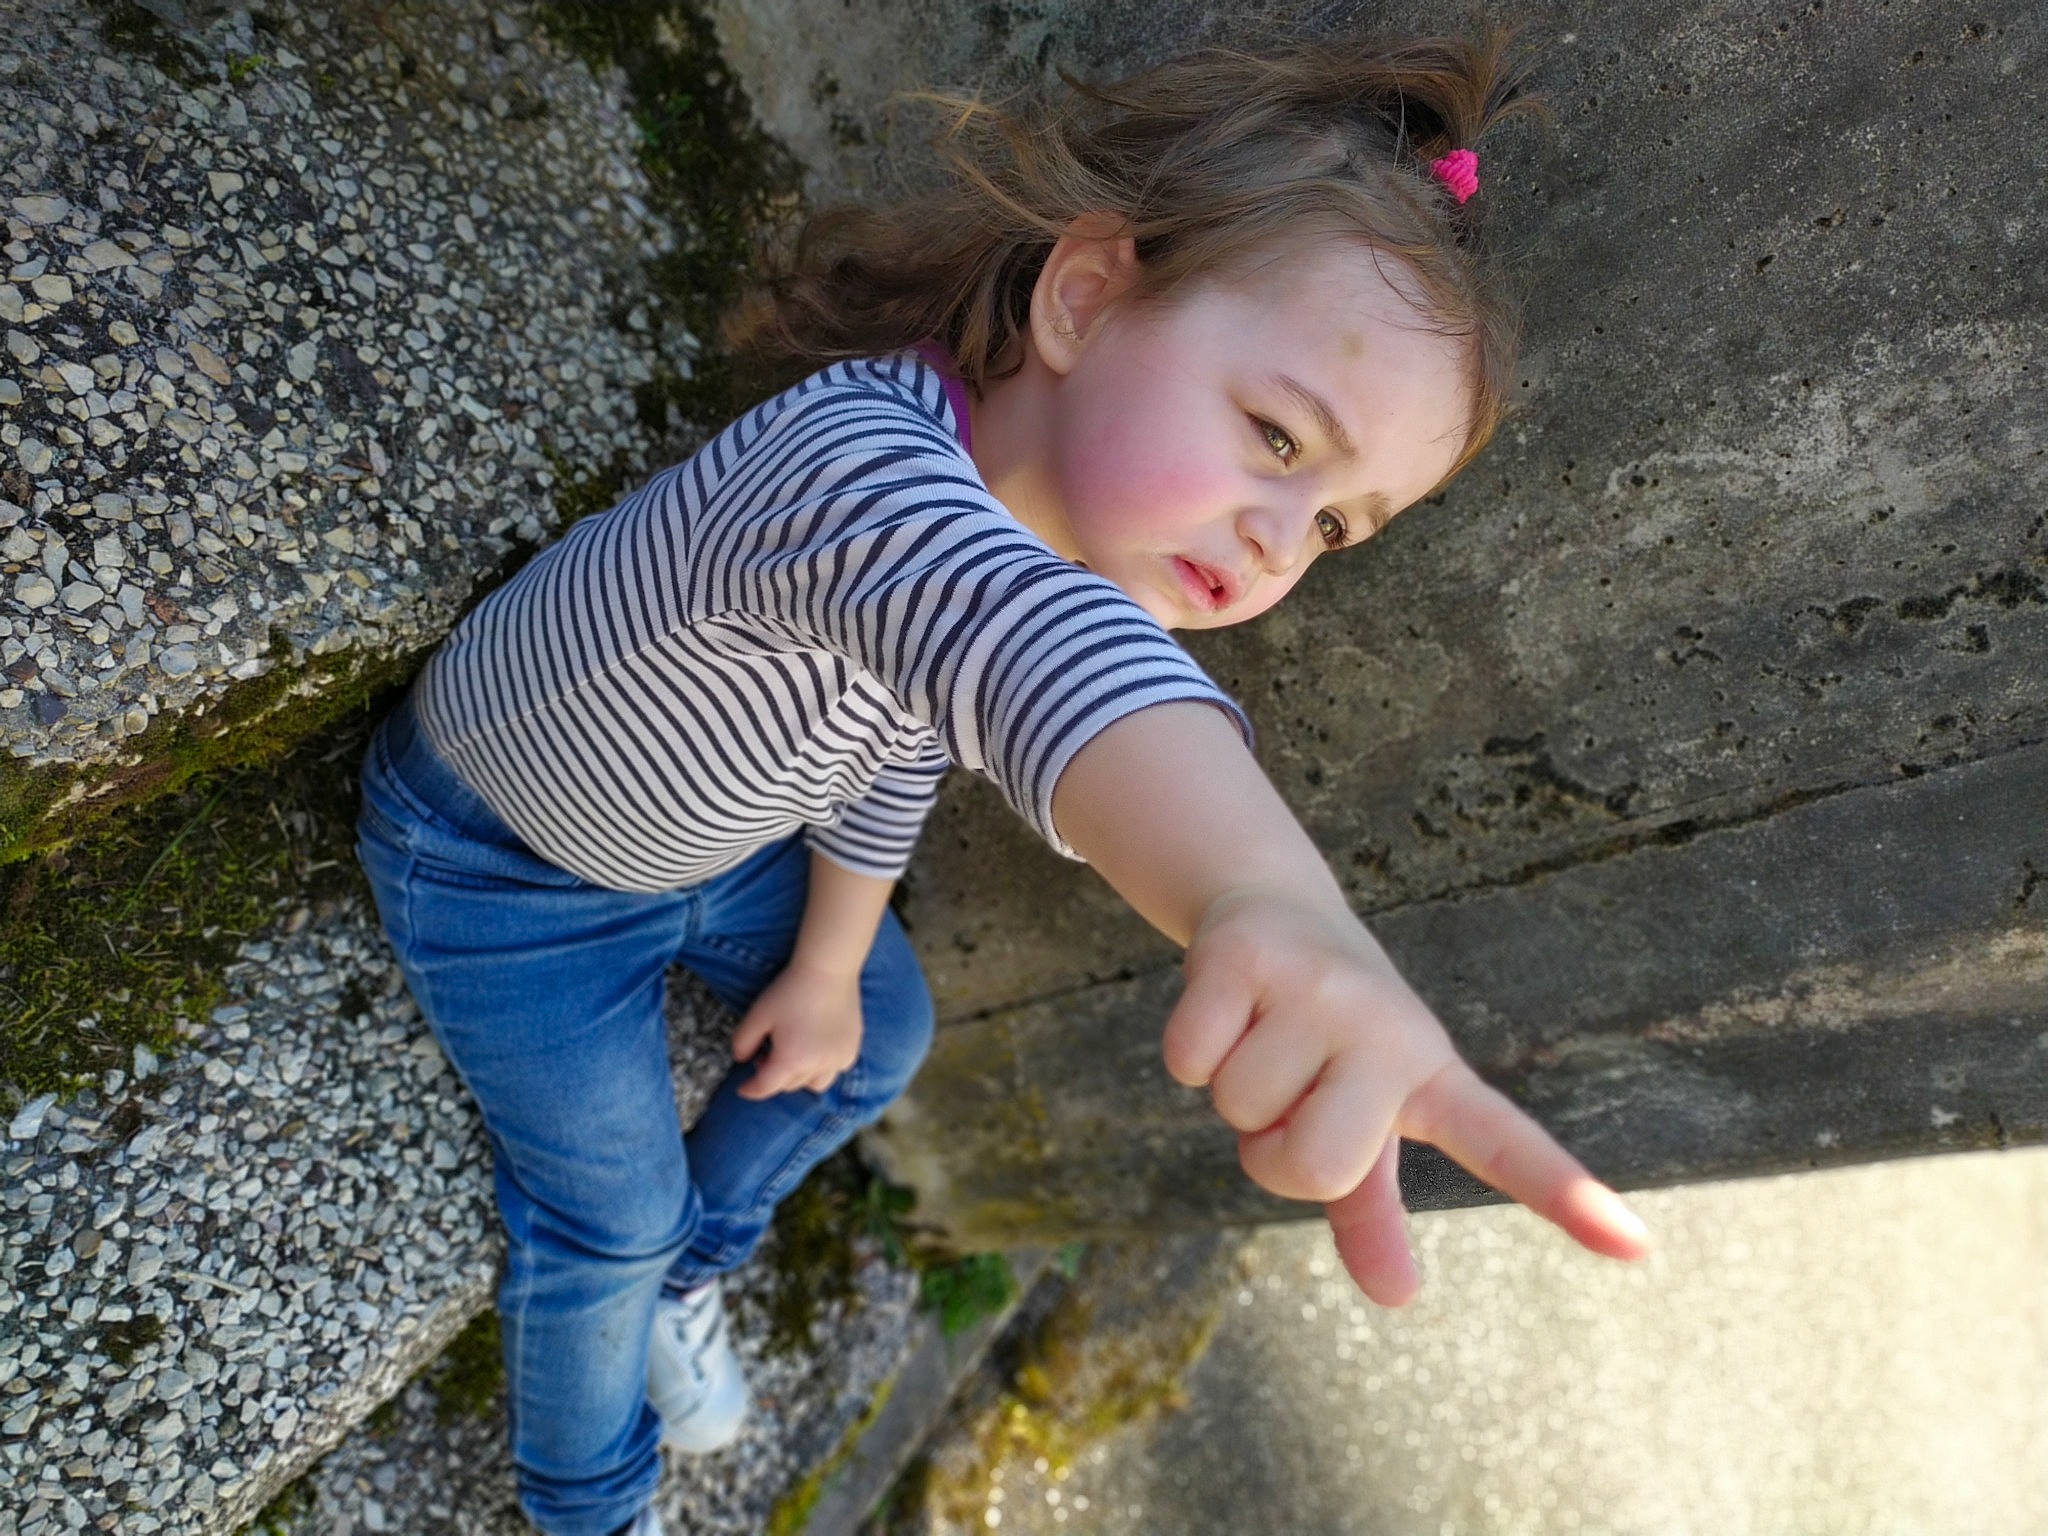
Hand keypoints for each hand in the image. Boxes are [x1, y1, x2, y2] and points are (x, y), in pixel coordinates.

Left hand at [731, 959, 864, 1098]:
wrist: (828, 970)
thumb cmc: (790, 991)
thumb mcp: (757, 1015)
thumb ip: (742, 1042)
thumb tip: (742, 1059)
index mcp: (791, 1061)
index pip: (766, 1087)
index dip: (751, 1090)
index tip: (742, 1089)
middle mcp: (817, 1066)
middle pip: (789, 1085)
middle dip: (773, 1076)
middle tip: (765, 1055)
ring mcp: (838, 1059)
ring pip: (814, 1084)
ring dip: (800, 1077)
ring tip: (793, 1056)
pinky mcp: (851, 1049)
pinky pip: (835, 1070)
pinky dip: (822, 1067)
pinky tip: (816, 1047)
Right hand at [1164, 888, 1650, 1306]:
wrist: (1271, 906)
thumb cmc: (1326, 1042)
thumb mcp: (1357, 1122)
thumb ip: (1373, 1214)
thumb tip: (1399, 1296)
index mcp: (1430, 1078)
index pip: (1503, 1145)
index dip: (1563, 1195)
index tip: (1638, 1247)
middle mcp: (1388, 1029)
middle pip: (1313, 1166)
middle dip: (1272, 1153)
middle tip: (1285, 1101)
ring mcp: (1320, 989)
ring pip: (1239, 1110)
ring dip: (1231, 1094)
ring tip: (1261, 1038)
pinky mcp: (1249, 957)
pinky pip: (1190, 1061)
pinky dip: (1189, 1051)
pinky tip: (1223, 1007)